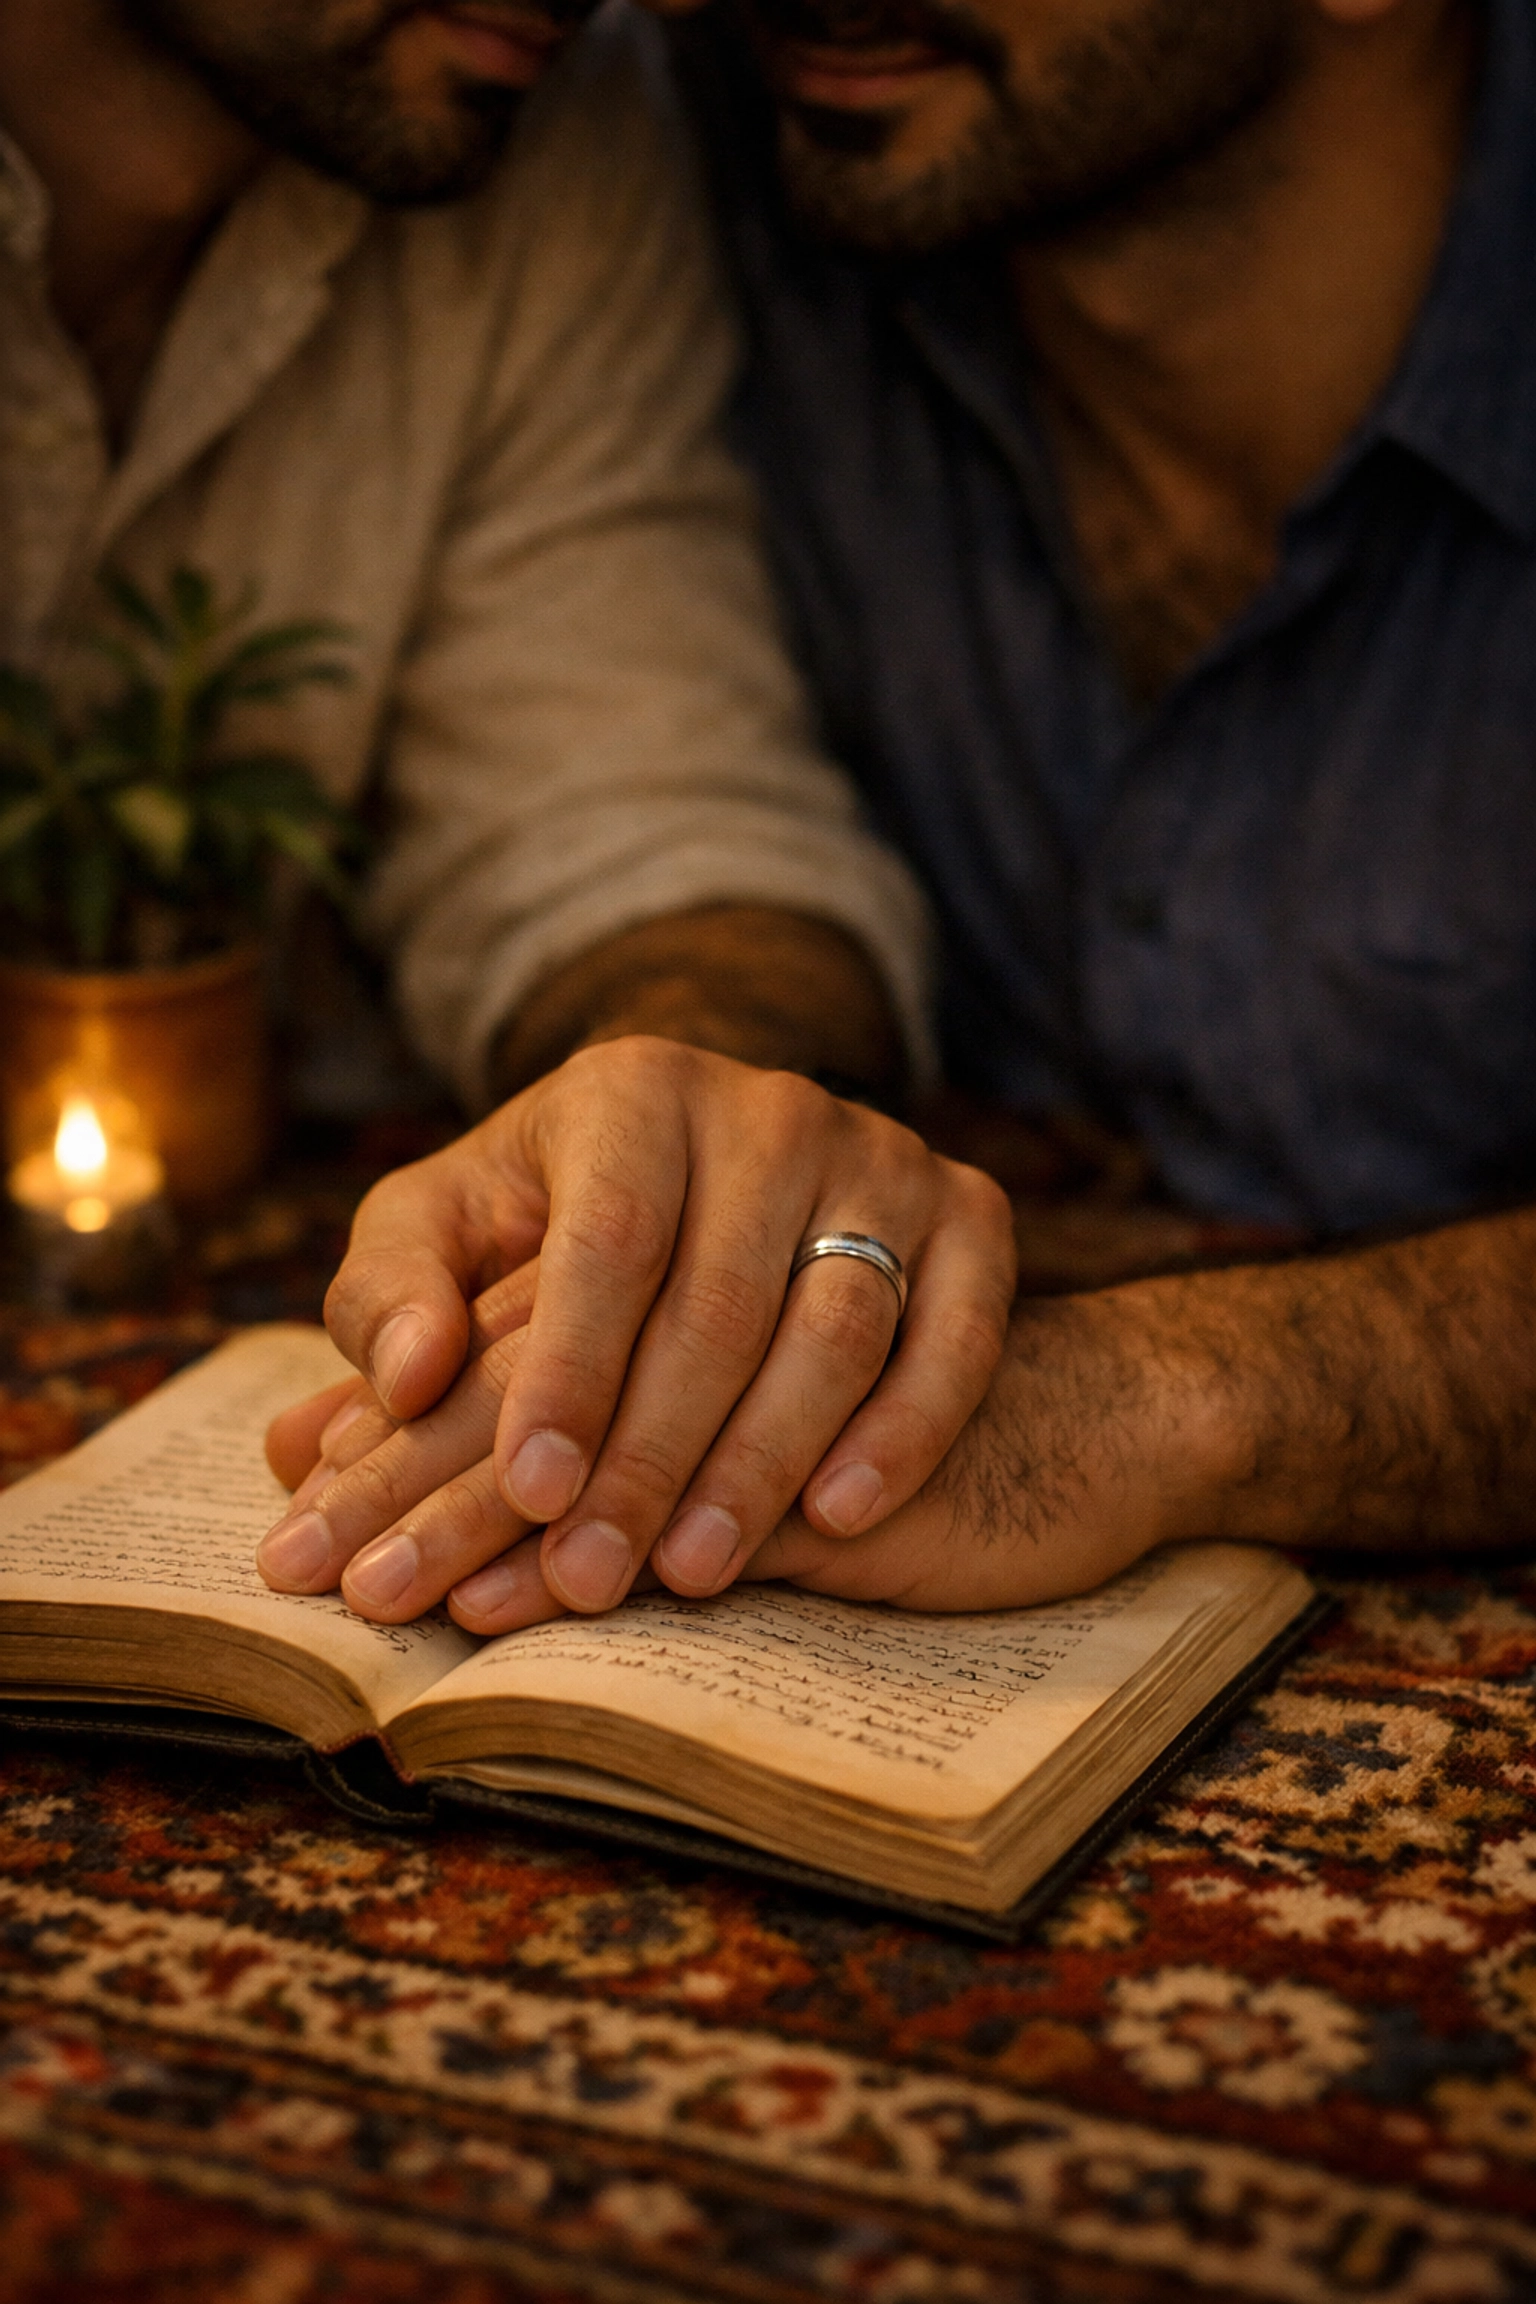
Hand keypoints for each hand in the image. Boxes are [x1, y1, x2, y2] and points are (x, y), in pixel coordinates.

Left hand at [260, 1037, 1014, 1625]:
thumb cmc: (562, 1227)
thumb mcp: (454, 1230)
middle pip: (718, 1299)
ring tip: (689, 1573)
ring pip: (836, 1323)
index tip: (527, 1491)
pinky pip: (957, 1330)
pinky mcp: (971, 1212)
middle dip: (647, 1455)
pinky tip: (840, 1514)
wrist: (749, 1192)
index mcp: (632, 1090)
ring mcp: (882, 1156)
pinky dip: (903, 1425)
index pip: (608, 1238)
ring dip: (761, 1461)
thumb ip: (392, 1292)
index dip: (568, 1371)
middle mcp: (770, 1106)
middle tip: (586, 1578)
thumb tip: (410, 1374)